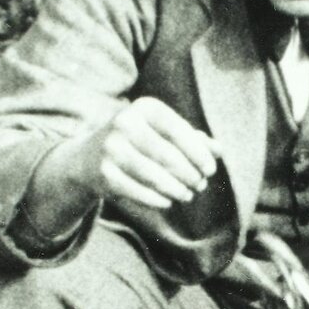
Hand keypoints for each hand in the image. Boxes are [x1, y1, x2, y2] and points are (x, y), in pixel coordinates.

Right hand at [82, 97, 220, 209]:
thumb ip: (193, 139)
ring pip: (156, 177)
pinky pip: (140, 193)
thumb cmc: (139, 142)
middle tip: (200, 185)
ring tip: (188, 195)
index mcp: (144, 107)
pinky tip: (169, 201)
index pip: (179, 131)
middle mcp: (124, 123)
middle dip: (190, 175)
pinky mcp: (104, 175)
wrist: (88, 157)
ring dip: (178, 190)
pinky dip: (159, 200)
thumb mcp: (164, 133)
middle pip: (169, 156)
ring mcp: (112, 149)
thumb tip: (219, 150)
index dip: (199, 154)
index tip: (210, 170)